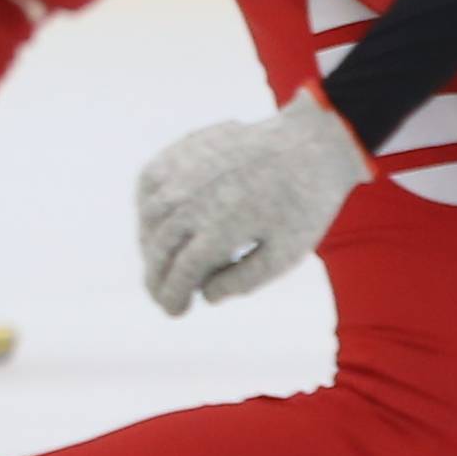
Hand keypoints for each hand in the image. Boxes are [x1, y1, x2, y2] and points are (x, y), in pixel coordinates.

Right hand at [136, 101, 368, 314]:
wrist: (311, 144)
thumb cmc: (303, 204)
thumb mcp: (286, 254)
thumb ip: (244, 281)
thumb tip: (205, 296)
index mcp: (222, 227)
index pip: (181, 273)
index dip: (172, 297)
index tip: (176, 311)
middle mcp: (196, 199)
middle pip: (159, 249)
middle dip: (155, 279)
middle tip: (162, 296)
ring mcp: (187, 171)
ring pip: (149, 216)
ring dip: (148, 245)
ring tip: (159, 263)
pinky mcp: (185, 150)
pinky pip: (150, 180)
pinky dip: (146, 206)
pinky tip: (156, 220)